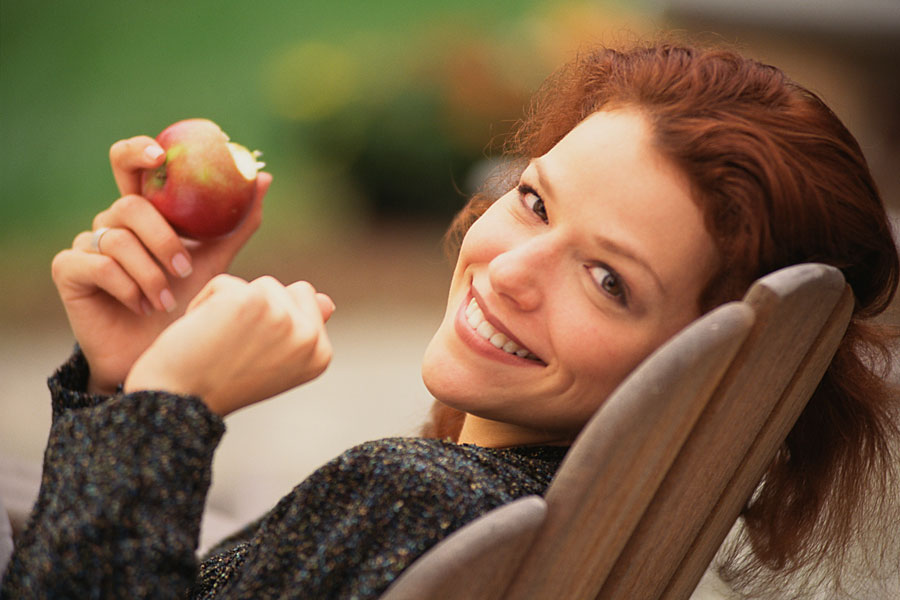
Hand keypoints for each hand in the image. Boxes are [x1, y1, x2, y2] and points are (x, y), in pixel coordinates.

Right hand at [51, 136, 270, 393]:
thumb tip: (265, 177)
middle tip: (185, 269)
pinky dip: (127, 287)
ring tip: (166, 301)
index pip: (130, 164)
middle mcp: (112, 222)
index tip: (160, 155)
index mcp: (145, 212)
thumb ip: (237, 222)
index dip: (138, 151)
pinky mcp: (69, 270)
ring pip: (118, 238)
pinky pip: (98, 265)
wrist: (160, 354)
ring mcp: (87, 244)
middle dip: (163, 238)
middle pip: (130, 205)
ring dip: (150, 273)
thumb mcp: (217, 260)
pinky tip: (141, 307)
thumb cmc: (186, 303)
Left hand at [124, 275, 334, 415]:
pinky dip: (205, 303)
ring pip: (258, 285)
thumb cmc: (221, 383)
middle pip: (286, 289)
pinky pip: (226, 283)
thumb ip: (304, 330)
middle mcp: (309, 337)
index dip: (274, 323)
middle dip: (259, 309)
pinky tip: (201, 334)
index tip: (253, 357)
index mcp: (320, 355)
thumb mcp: (274, 361)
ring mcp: (284, 317)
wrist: (179, 402)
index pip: (308, 303)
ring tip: (219, 343)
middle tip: (237, 350)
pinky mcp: (253, 301)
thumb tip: (326, 301)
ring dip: (231, 306)